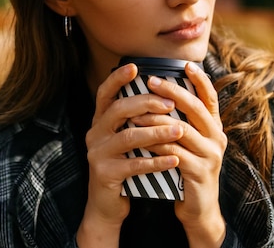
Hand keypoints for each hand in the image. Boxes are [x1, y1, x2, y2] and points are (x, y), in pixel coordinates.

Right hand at [77, 63, 185, 247]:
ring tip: (178, 130)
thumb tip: (164, 94)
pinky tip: (175, 159)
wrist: (107, 205)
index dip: (117, 79)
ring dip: (156, 132)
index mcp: (100, 122)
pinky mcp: (105, 175)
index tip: (136, 67)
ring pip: (128, 137)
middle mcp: (94, 134)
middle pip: (118, 110)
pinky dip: (156, 161)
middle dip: (146, 103)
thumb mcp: (126, 139)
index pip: (105, 93)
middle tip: (170, 103)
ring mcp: (98, 154)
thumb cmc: (124, 165)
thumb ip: (136, 119)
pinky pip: (134, 164)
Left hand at [134, 62, 227, 246]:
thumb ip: (183, 123)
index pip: (210, 98)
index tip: (186, 65)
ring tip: (136, 110)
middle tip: (151, 81)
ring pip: (181, 129)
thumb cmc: (188, 171)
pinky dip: (156, 143)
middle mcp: (217, 139)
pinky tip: (141, 138)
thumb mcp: (190, 144)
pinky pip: (174, 152)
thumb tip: (162, 96)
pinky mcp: (199, 172)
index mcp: (215, 129)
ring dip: (157, 118)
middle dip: (172, 92)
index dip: (200, 80)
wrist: (199, 210)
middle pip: (195, 108)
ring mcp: (210, 156)